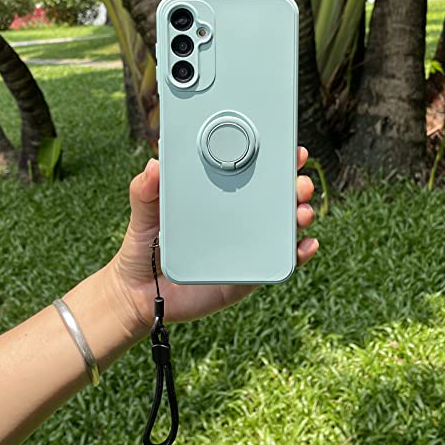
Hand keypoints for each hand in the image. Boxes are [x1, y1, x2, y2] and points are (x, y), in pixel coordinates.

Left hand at [108, 146, 317, 335]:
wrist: (140, 294)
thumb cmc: (144, 247)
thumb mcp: (144, 214)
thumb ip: (145, 190)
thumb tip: (154, 165)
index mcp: (217, 200)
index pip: (250, 175)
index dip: (273, 162)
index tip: (289, 150)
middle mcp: (237, 220)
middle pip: (275, 199)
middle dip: (295, 186)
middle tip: (298, 182)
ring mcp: (245, 247)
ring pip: (282, 228)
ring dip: (300, 216)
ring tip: (302, 212)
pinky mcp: (247, 274)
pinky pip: (277, 264)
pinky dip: (298, 254)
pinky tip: (305, 245)